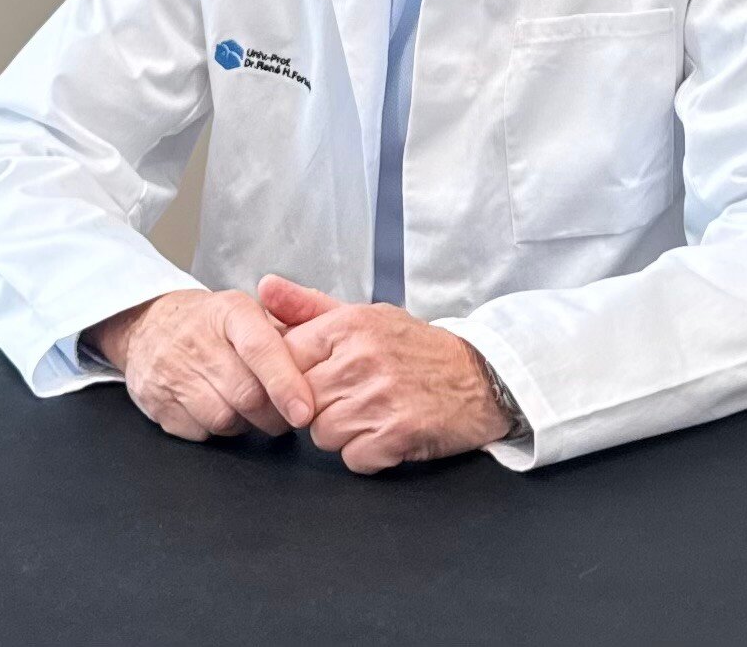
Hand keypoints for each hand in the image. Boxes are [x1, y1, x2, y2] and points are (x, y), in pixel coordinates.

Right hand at [84, 289, 313, 441]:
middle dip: (275, 413)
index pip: (261, 349)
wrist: (148, 324)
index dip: (285, 383)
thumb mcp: (246, 310)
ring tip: (250, 407)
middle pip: (247, 394)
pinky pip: (200, 433)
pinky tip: (221, 409)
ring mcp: (173, 373)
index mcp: (231, 312)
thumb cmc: (212, 323)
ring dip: (247, 423)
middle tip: (288, 413)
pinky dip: (218, 430)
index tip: (305, 411)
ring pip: (224, 418)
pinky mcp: (157, 403)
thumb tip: (327, 350)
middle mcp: (199, 340)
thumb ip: (286, 327)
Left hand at [258, 274, 512, 474]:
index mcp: (349, 324)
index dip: (294, 377)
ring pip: (323, 434)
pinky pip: (354, 458)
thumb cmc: (415, 347)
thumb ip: (308, 306)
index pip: (284, 358)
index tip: (317, 379)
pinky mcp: (399, 431)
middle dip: (318, 407)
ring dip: (344, 433)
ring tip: (372, 415)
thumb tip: (264, 287)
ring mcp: (381, 395)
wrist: (482, 376)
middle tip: (351, 399)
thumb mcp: (365, 316)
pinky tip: (387, 435)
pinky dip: (369, 455)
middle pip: (300, 401)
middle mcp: (362, 357)